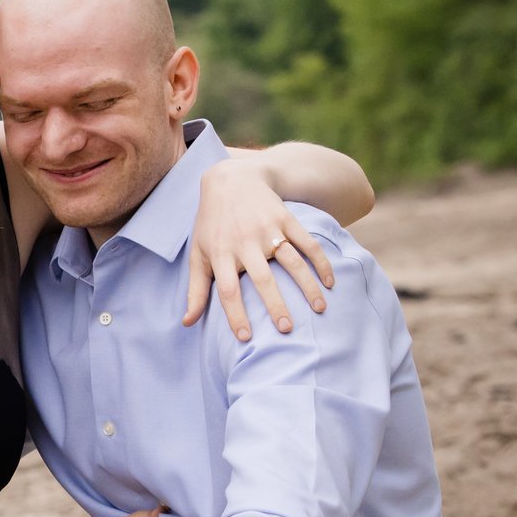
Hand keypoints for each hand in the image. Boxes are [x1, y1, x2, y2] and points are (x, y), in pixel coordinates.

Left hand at [185, 155, 336, 341]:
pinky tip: (329, 282)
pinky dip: (321, 262)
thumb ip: (195, 290)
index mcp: (221, 253)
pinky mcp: (286, 218)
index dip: (235, 314)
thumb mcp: (198, 253)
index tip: (245, 337)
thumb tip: (187, 323)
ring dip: (307, 286)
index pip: (227, 289)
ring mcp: (268, 229)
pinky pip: (308, 243)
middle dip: (275, 304)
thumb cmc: (211, 224)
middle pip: (262, 278)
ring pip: (292, 261)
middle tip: (286, 330)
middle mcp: (245, 242)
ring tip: (319, 309)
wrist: (231, 179)